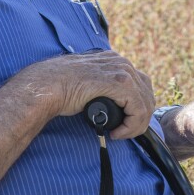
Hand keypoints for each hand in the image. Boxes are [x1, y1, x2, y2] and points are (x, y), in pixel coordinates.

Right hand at [19, 50, 154, 139]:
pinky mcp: (119, 84)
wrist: (46, 85)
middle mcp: (121, 62)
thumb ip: (100, 85)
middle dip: (140, 118)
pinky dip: (131, 125)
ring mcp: (121, 71)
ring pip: (145, 103)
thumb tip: (110, 102)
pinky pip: (138, 109)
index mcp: (114, 60)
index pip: (141, 85)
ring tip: (120, 134)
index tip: (123, 124)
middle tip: (124, 132)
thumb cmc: (60, 86)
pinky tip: (117, 133)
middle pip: (147, 94)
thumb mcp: (87, 81)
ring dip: (136, 124)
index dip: (136, 108)